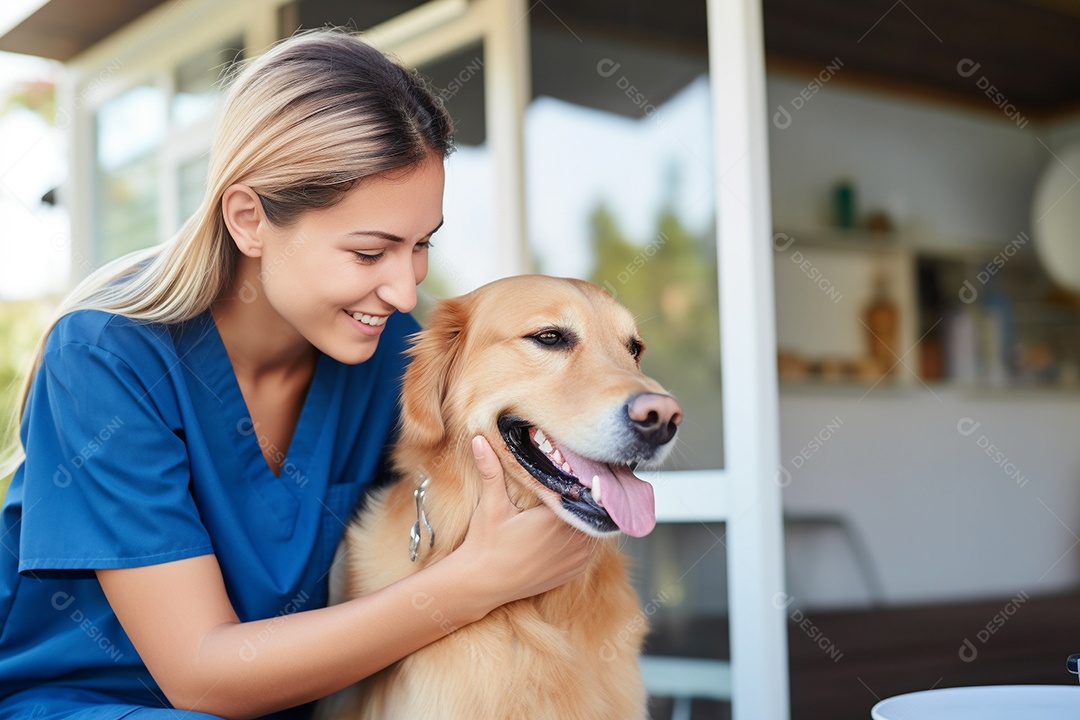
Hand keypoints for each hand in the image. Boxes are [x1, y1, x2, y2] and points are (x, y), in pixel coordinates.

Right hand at [456, 436, 593, 610]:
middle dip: (587, 496)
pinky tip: (575, 524)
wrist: (482, 584)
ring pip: (597, 528)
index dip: (584, 480)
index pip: (583, 493)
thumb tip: (478, 439)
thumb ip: (490, 471)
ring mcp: (577, 558)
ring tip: (581, 499)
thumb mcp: (491, 506)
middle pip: (593, 510)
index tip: (581, 466)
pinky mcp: (576, 570)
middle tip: (582, 479)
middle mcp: (573, 540)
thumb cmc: (485, 543)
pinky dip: (587, 535)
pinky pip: (592, 547)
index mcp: (556, 520)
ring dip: (589, 516)